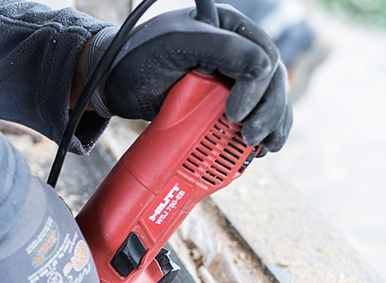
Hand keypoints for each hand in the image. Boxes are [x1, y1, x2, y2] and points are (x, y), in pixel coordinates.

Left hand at [84, 6, 291, 152]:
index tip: (234, 113)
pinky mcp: (224, 101)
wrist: (113, 83)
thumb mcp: (177, 45)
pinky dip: (263, 133)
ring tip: (260, 148)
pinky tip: (259, 150)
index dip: (256, 88)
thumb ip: (222, 50)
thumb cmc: (137, 57)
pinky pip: (256, 116)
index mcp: (229, 28)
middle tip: (249, 137)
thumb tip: (265, 68)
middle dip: (267, 112)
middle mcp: (236, 50)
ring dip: (272, 126)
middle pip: (272, 82)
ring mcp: (232, 77)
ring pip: (270, 101)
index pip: (262, 57)